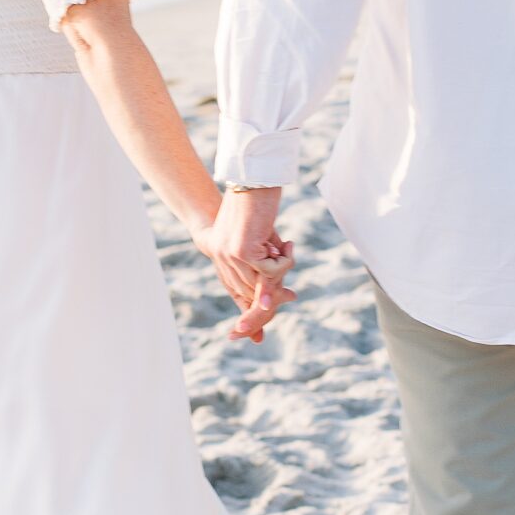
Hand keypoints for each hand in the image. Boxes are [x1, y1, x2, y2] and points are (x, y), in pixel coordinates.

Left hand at [197, 185, 295, 342]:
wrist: (249, 179)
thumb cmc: (255, 204)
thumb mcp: (259, 237)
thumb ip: (263, 259)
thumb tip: (282, 287)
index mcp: (221, 258)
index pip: (236, 294)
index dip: (252, 313)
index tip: (257, 335)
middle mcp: (222, 260)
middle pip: (248, 297)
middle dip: (273, 298)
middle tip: (293, 297)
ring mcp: (231, 257)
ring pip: (262, 285)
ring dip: (281, 274)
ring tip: (288, 252)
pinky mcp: (242, 252)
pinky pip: (272, 271)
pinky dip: (285, 260)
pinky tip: (286, 243)